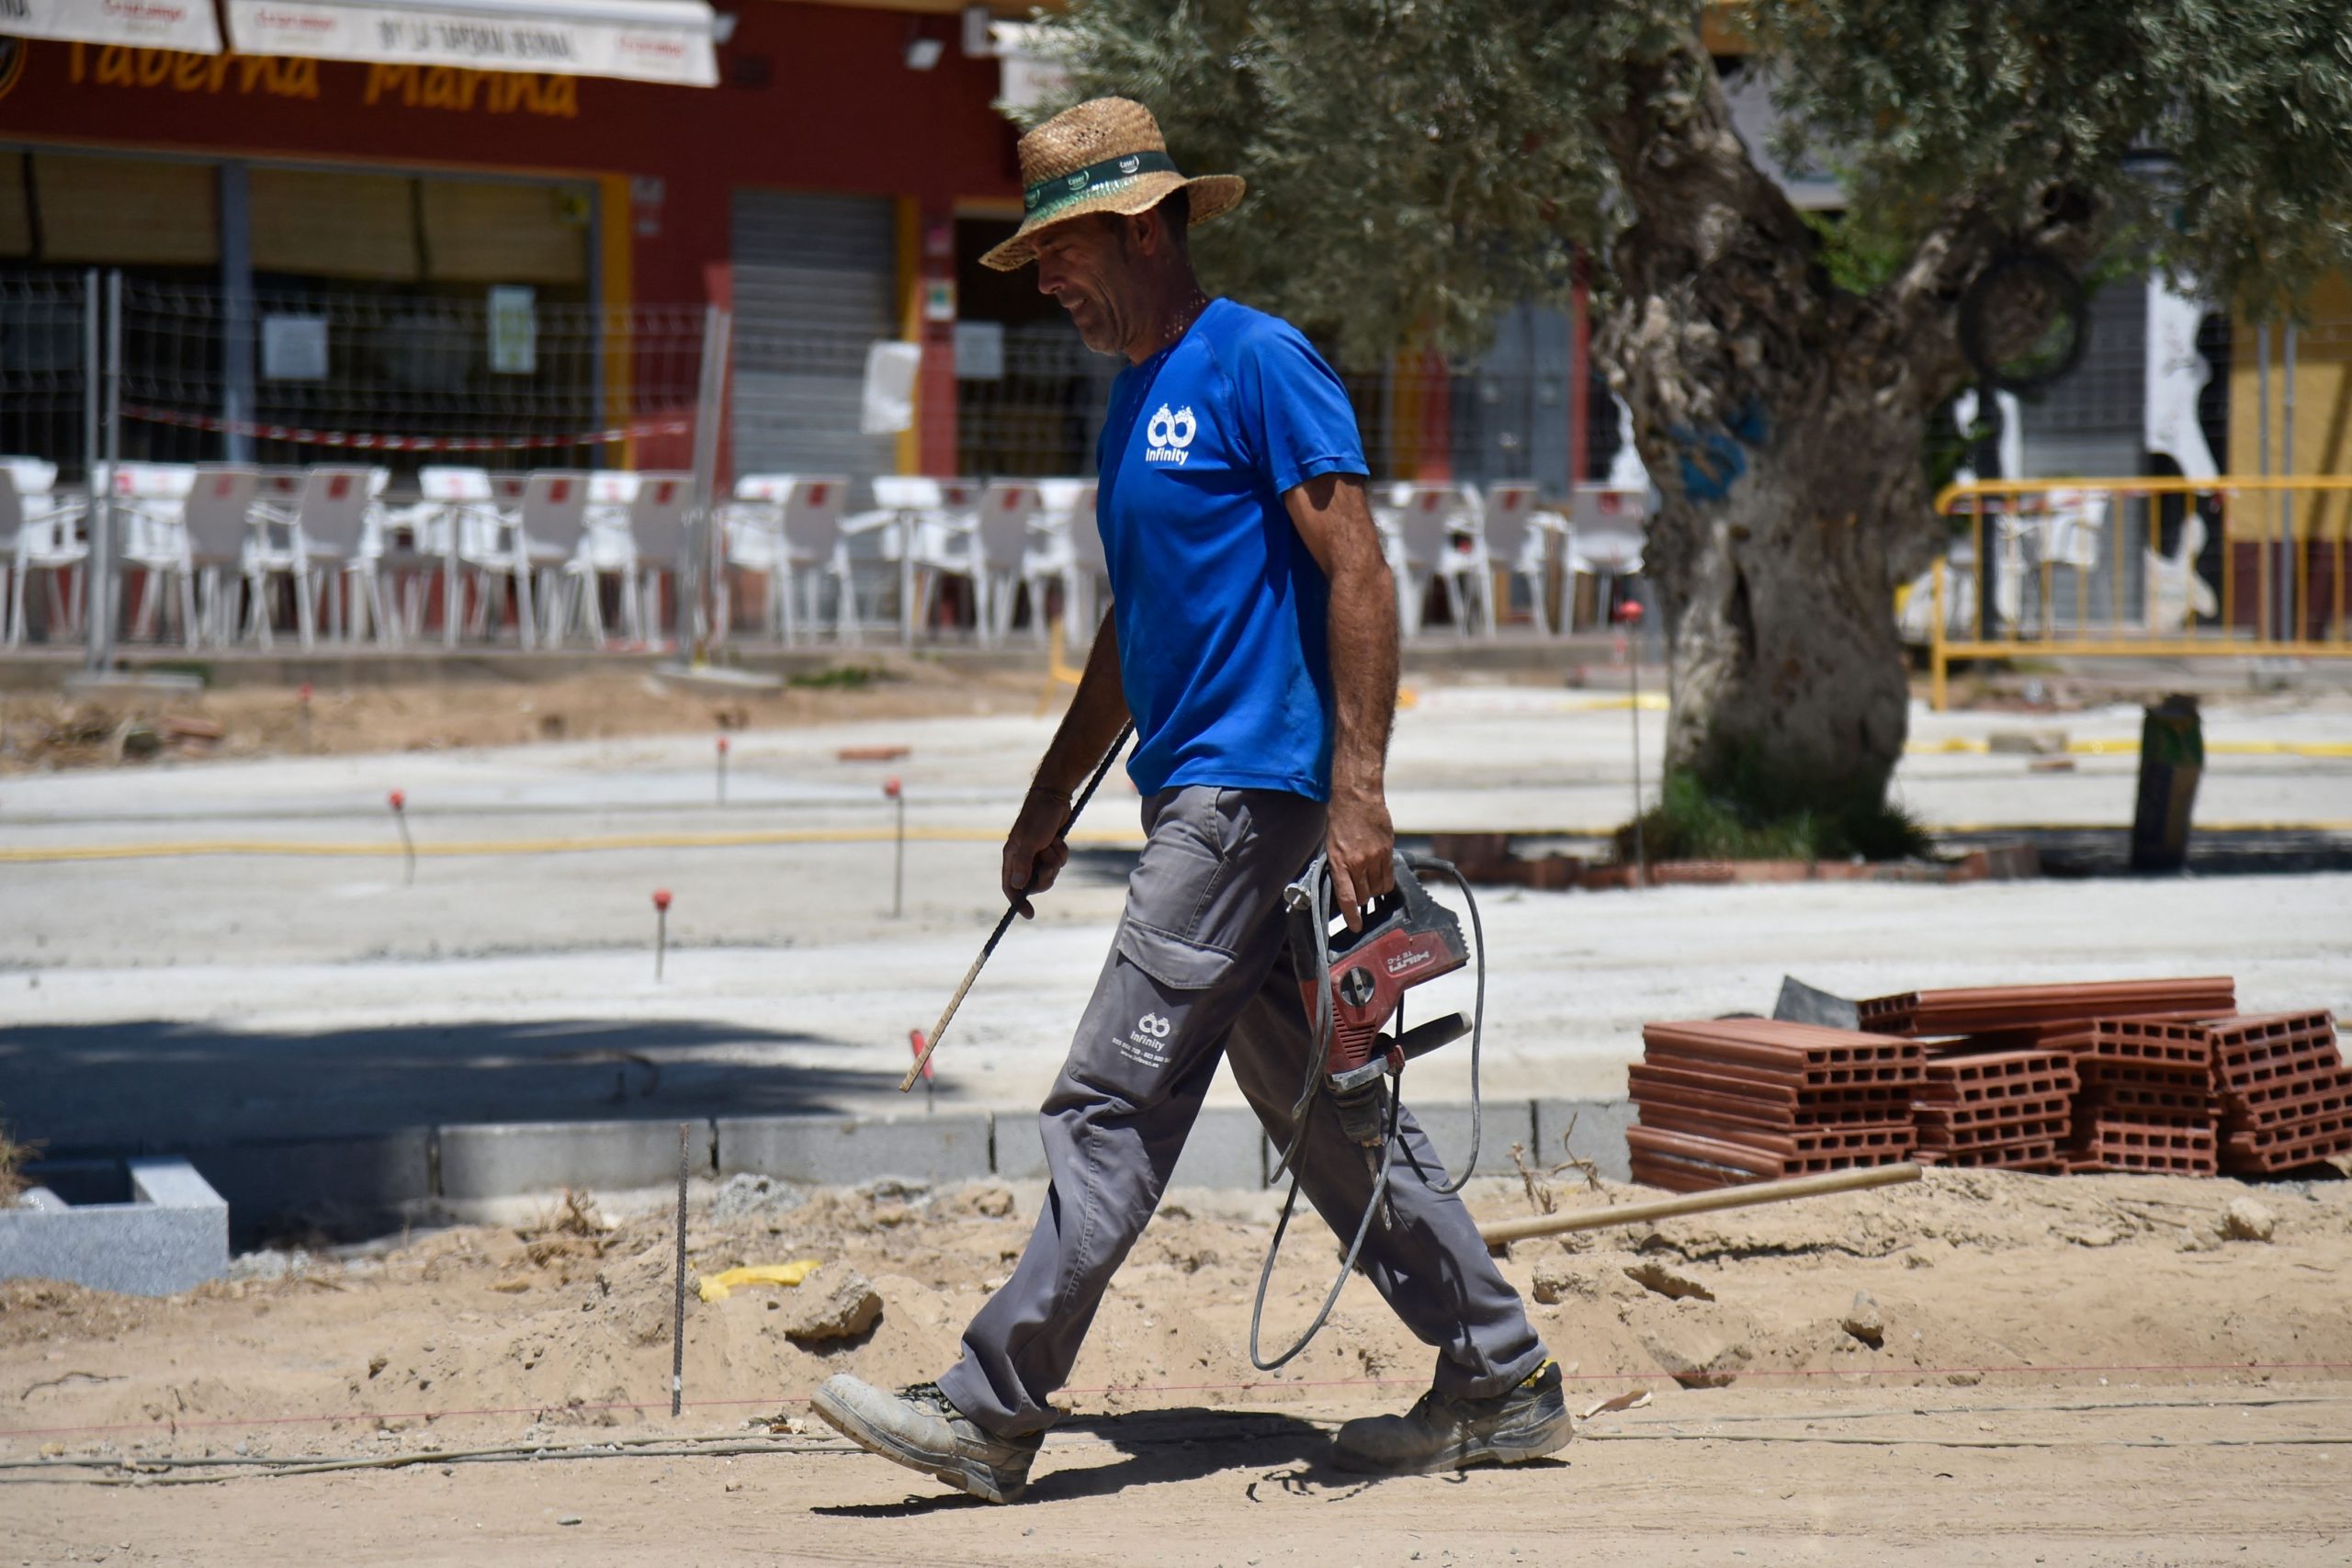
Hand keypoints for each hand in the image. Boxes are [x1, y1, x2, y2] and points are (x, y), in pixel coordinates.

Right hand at [1002, 786, 1072, 917]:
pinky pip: (1058, 862)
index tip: (1029, 914)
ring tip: (1054, 845)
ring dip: (1055, 862)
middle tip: (1050, 865)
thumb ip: (1024, 864)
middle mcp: (1023, 858)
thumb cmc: (1038, 817)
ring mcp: (1037, 854)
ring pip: (1049, 873)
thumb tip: (1018, 886)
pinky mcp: (1050, 849)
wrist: (1054, 797)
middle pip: (1033, 883)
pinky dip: (1061, 854)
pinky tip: (1058, 840)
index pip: (1010, 886)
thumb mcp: (1031, 841)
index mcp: (1012, 857)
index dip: (1018, 901)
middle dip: (1045, 877)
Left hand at [1324, 785, 1394, 931]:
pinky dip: (1386, 883)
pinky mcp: (1387, 851)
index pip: (1347, 897)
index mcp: (1339, 862)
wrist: (1356, 797)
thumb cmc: (1340, 819)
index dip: (1352, 916)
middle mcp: (1357, 862)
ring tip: (1371, 885)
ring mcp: (1374, 857)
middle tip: (1362, 898)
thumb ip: (1338, 866)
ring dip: (1375, 891)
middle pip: (1364, 895)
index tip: (1356, 927)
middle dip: (1362, 900)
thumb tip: (1344, 886)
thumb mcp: (1331, 845)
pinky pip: (1389, 877)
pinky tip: (1382, 880)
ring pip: (1379, 888)